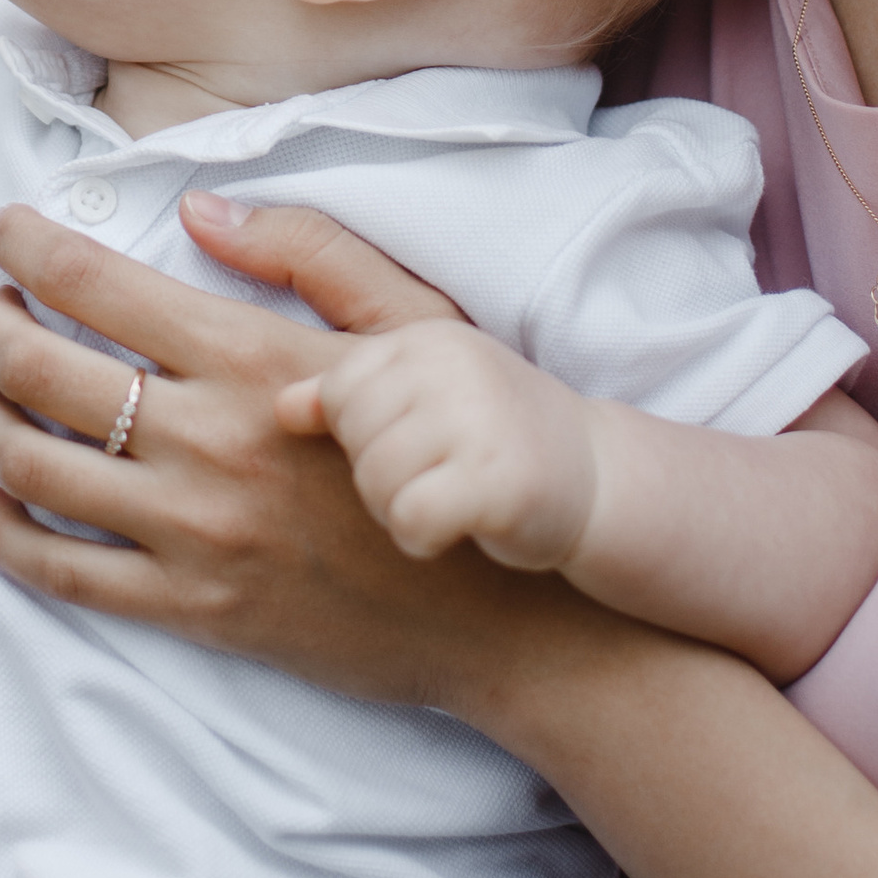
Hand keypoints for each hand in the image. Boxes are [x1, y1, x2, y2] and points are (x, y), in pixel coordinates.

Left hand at [0, 192, 583, 713]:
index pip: (96, 285)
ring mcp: (195, 533)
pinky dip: (7, 536)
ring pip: (34, 470)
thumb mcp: (411, 326)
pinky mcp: (195, 609)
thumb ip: (308, 253)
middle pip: (40, 371)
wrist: (507, 607)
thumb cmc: (462, 444)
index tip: (2, 233)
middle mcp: (208, 443)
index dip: (28, 248)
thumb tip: (200, 212)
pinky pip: (65, 574)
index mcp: (253, 358)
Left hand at [276, 321, 599, 571]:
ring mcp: (480, 420)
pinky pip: (411, 517)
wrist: (597, 483)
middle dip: (376, 475)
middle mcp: (455, 366)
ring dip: (399, 509)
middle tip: (430, 478)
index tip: (409, 445)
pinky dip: (421, 538)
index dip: (359, 437)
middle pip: (352, 437)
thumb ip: (348, 388)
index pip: (339, 391)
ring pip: (375, 481)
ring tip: (443, 500)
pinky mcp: (498, 481)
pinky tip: (449, 532)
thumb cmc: (494, 439)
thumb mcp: (424, 395)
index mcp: (428, 340)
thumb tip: (280, 405)